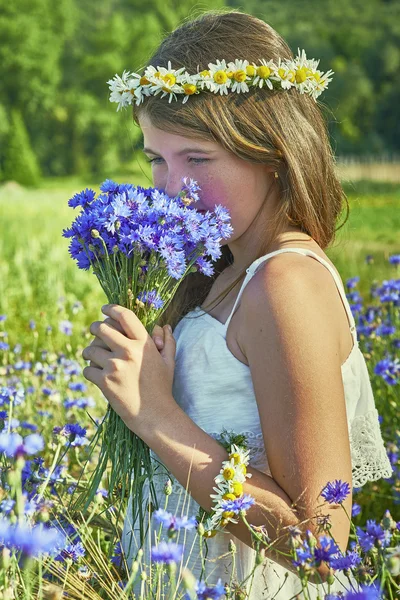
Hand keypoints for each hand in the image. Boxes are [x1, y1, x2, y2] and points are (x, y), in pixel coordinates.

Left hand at [82, 304, 176, 435]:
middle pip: (101, 328)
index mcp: (143, 343)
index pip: (124, 316)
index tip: (105, 309)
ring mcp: (115, 366)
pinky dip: (89, 371)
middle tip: (94, 331)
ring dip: (89, 352)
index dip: (112, 309)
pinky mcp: (104, 382)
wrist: (154, 415)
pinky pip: (87, 369)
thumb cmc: (162, 388)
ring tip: (93, 357)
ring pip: (90, 349)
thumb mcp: (169, 362)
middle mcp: (128, 351)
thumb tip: (165, 326)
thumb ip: (168, 341)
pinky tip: (96, 375)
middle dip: (94, 328)